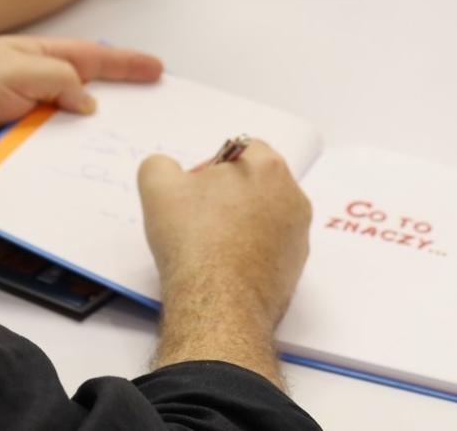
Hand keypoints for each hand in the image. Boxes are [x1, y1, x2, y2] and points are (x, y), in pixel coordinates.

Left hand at [0, 36, 162, 177]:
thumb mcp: (16, 70)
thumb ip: (59, 79)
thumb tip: (90, 104)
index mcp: (37, 58)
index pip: (91, 57)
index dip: (126, 64)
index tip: (157, 70)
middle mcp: (37, 88)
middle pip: (90, 94)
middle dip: (123, 103)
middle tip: (158, 114)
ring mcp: (29, 122)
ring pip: (75, 131)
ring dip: (99, 140)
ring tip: (135, 151)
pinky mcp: (19, 152)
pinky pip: (55, 157)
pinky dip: (73, 163)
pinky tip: (95, 174)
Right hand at [140, 140, 310, 356]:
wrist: (218, 306)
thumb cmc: (193, 241)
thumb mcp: (158, 188)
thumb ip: (160, 165)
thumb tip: (166, 170)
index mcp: (268, 169)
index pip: (242, 150)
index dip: (212, 166)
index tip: (191, 191)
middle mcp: (293, 199)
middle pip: (256, 184)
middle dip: (226, 195)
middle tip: (195, 216)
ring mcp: (298, 237)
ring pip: (264, 218)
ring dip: (238, 224)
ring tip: (207, 245)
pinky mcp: (295, 270)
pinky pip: (269, 250)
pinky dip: (248, 252)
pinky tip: (222, 268)